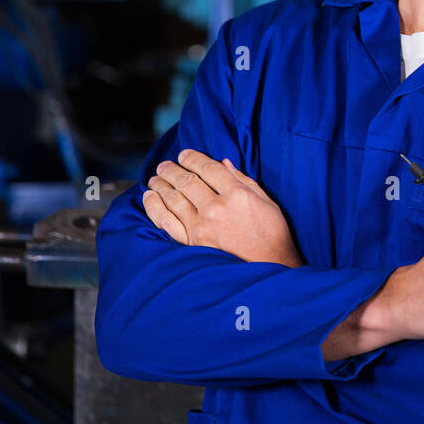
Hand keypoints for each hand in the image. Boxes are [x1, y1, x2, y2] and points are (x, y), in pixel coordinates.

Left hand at [143, 149, 304, 267]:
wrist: (268, 268)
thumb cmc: (272, 235)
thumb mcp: (267, 203)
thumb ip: (244, 181)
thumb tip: (224, 164)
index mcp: (237, 194)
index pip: (208, 168)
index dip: (193, 158)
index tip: (184, 154)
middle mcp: (216, 208)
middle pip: (187, 181)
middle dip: (172, 169)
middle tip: (165, 165)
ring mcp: (201, 226)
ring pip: (173, 198)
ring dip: (161, 185)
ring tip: (155, 178)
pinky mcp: (191, 243)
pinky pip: (166, 221)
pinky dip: (155, 207)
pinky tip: (150, 197)